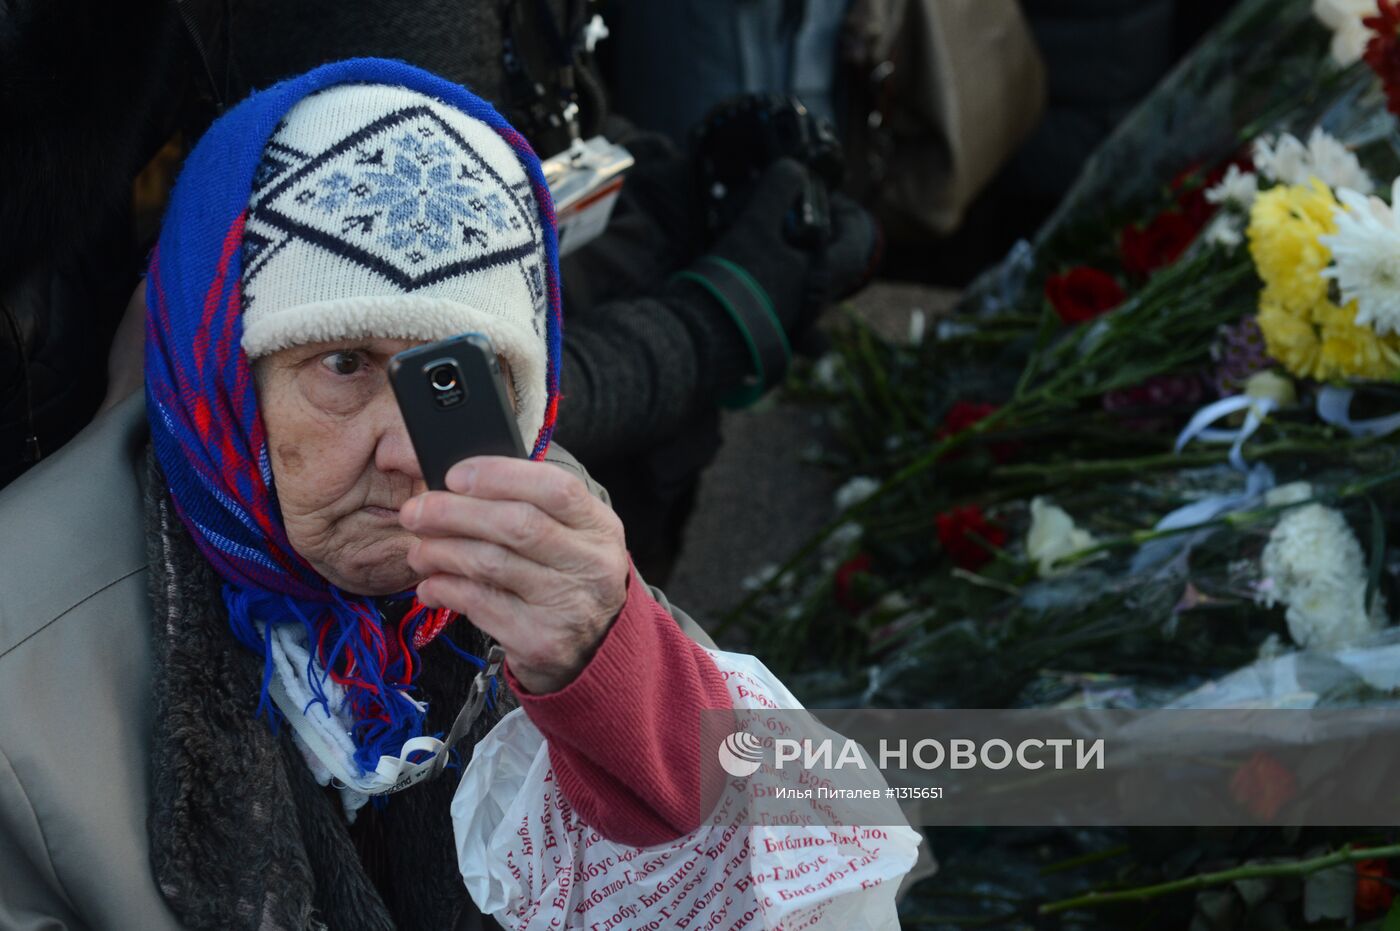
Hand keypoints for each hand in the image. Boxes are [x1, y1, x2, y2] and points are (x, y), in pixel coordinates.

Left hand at [399, 456, 629, 693]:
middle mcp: (591, 564)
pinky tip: (432, 584)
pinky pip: (478, 603)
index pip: (556, 487)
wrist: (594, 650)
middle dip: (453, 512)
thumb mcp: (570, 536)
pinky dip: (445, 588)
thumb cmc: (567, 579)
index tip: (454, 475)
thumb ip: (527, 505)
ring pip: (490, 563)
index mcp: (599, 527)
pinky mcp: (539, 640)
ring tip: (420, 551)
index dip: (499, 475)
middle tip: (415, 512)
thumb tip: (455, 483)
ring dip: (441, 552)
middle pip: (516, 524)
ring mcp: (567, 605)